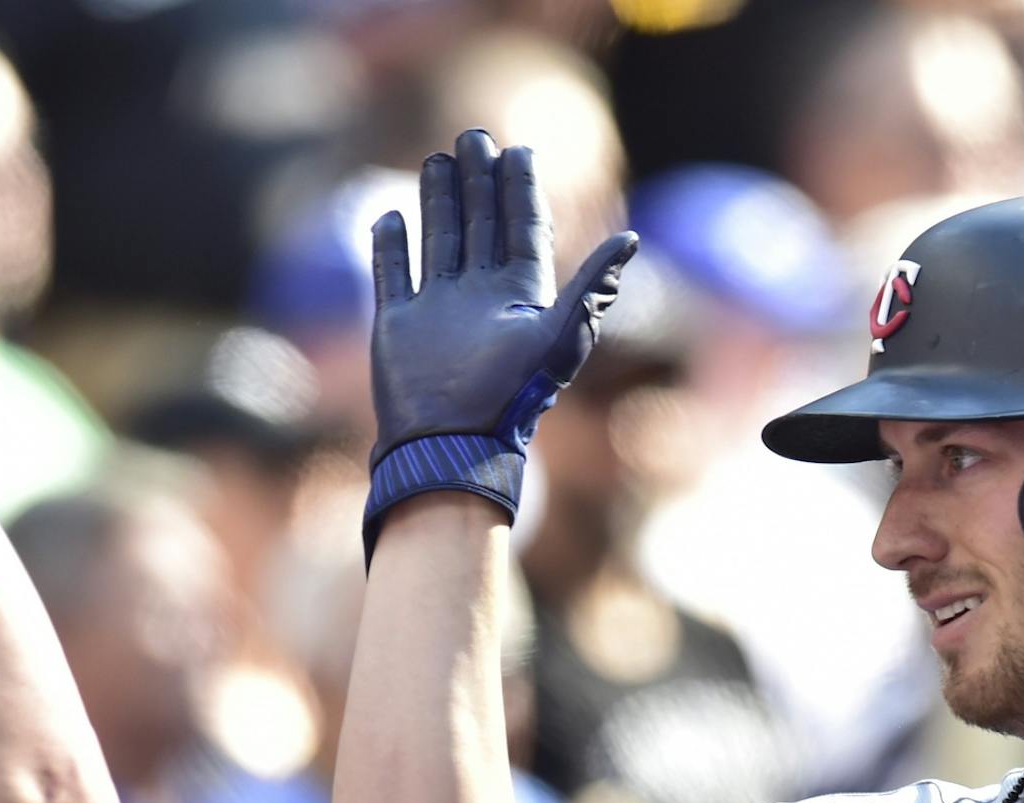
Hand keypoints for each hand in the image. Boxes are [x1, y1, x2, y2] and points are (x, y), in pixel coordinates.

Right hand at [365, 128, 636, 533]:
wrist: (452, 444)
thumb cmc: (511, 396)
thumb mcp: (560, 336)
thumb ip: (593, 285)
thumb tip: (632, 237)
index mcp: (520, 297)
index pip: (522, 229)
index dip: (521, 191)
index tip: (520, 151)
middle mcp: (480, 297)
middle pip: (480, 225)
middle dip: (479, 181)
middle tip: (475, 136)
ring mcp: (438, 308)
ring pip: (439, 240)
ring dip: (438, 200)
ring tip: (439, 159)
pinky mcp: (399, 323)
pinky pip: (394, 273)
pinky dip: (391, 245)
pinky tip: (392, 215)